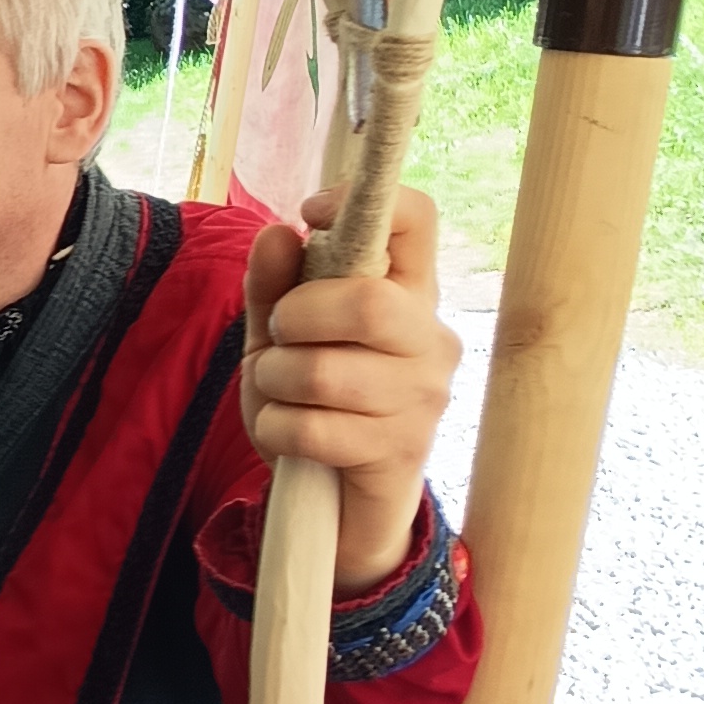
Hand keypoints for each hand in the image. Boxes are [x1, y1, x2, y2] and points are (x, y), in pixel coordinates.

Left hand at [242, 184, 459, 591]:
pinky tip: (285, 434)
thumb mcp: (281, 339)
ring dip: (275, 380)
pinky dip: (274, 429)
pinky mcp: (397, 452)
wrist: (337, 501)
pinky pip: (309, 429)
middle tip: (281, 338)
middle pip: (365, 301)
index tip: (313, 213)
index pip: (417, 220)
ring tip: (280, 390)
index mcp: (409, 292)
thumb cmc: (314, 404)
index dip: (363, 202)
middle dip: (295, 318)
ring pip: (322, 372)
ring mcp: (422, 397)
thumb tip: (276, 233)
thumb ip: (274, 288)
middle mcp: (429, 339)